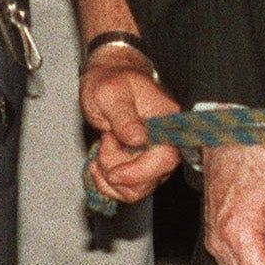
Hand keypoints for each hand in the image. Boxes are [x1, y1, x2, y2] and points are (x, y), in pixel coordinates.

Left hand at [81, 48, 180, 205]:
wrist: (107, 76)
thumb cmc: (110, 80)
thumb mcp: (109, 94)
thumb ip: (124, 117)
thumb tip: (139, 138)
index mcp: (165, 121)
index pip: (165, 158)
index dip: (138, 173)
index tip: (113, 172)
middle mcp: (165, 141)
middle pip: (151, 180)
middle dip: (119, 174)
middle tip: (104, 147)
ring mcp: (153, 154)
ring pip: (138, 189)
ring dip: (111, 178)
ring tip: (101, 151)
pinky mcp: (141, 163)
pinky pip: (128, 187)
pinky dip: (108, 182)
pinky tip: (99, 162)